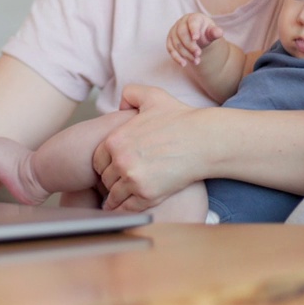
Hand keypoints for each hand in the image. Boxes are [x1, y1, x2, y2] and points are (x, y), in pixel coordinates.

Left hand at [92, 85, 201, 211]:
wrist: (204, 139)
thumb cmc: (181, 118)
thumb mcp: (153, 96)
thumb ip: (131, 94)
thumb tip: (121, 104)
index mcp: (116, 140)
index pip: (98, 160)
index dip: (106, 165)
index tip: (113, 169)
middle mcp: (120, 160)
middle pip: (105, 179)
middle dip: (112, 182)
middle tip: (118, 185)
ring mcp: (133, 179)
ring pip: (114, 196)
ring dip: (116, 199)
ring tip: (120, 201)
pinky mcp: (147, 194)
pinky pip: (127, 208)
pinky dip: (125, 210)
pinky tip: (127, 210)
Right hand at [166, 12, 222, 66]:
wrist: (198, 37)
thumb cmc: (205, 32)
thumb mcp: (211, 32)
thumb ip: (215, 32)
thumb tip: (219, 33)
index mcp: (193, 18)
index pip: (192, 22)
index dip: (193, 30)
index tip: (196, 39)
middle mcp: (181, 22)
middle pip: (182, 34)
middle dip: (190, 45)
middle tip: (198, 54)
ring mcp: (174, 31)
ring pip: (176, 43)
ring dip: (185, 54)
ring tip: (196, 61)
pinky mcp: (170, 40)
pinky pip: (170, 49)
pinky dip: (176, 57)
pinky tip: (183, 64)